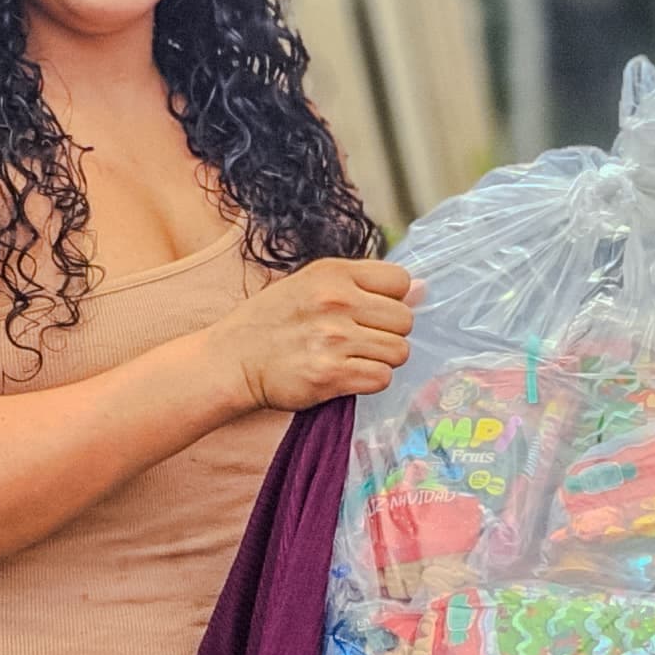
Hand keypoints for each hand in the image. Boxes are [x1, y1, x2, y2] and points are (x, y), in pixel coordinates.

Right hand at [212, 258, 416, 412]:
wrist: (231, 360)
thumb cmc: (272, 322)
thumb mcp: (312, 286)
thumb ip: (364, 285)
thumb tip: (423, 289)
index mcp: (333, 273)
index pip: (400, 280)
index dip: (392, 299)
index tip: (371, 311)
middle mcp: (336, 301)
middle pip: (405, 320)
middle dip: (388, 333)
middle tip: (358, 340)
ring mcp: (335, 339)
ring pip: (399, 352)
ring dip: (380, 359)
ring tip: (350, 358)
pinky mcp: (332, 375)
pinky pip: (382, 378)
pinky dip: (368, 381)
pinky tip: (345, 375)